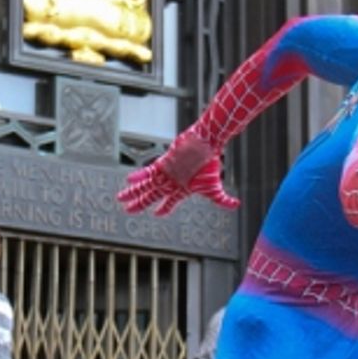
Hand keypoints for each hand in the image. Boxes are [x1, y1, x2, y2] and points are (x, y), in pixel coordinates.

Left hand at [118, 130, 238, 215]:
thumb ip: (222, 199)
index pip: (170, 203)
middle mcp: (171, 182)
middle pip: (152, 196)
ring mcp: (165, 173)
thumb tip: (236, 206)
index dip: (163, 210)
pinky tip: (129, 180)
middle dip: (140, 203)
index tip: (156, 214)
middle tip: (127, 210)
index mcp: (182, 189)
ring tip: (120, 198)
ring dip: (134, 192)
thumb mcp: (214, 186)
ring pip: (146, 186)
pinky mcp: (163, 163)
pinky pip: (148, 172)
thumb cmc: (210, 163)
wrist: (206, 143)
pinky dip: (139, 176)